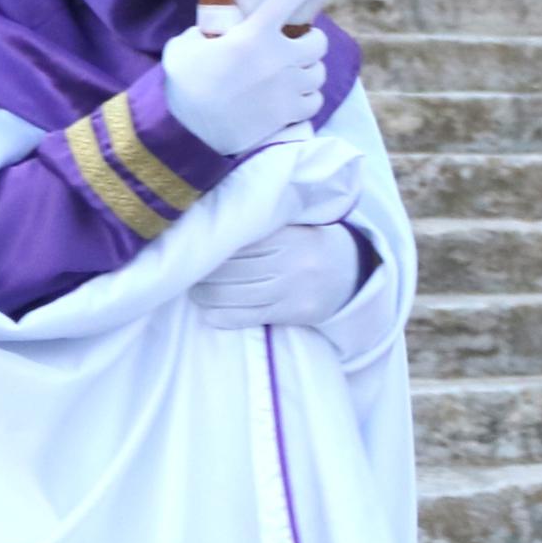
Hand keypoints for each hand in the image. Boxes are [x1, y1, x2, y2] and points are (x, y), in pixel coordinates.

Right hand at [159, 0, 328, 156]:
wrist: (189, 132)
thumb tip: (207, 35)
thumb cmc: (184, 87)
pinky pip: (315, 101)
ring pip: (319, 73)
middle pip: (319, 42)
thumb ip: (200, 34)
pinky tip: (295, 98)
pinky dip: (309, 98)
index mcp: (254, 34)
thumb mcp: (182, 48)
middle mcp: (278, 58)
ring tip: (296, 74)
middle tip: (299, 45)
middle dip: (312, 41)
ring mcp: (288, 88)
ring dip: (310, 71)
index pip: (288, 0)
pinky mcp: (288, 114)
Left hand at [193, 222, 362, 328]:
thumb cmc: (312, 244)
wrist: (353, 274)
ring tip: (195, 289)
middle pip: (231, 269)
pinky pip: (248, 317)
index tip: (194, 247)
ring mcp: (292, 291)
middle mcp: (291, 262)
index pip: (238, 243)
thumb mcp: (295, 225)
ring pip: (234, 294)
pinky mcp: (293, 314)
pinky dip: (222, 316)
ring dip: (206, 294)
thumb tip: (215, 225)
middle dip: (203, 272)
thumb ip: (263, 225)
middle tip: (188, 270)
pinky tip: (208, 311)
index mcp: (289, 235)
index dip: (212, 247)